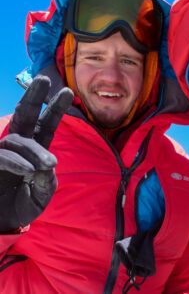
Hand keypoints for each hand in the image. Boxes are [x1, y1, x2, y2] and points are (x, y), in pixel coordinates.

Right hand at [0, 76, 72, 231]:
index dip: (55, 109)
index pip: (46, 125)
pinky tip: (28, 169)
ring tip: (48, 165)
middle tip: (44, 79)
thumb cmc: (24, 205)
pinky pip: (3, 157)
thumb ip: (46, 180)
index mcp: (36, 150)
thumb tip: (47, 164)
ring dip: (34, 151)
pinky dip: (16, 162)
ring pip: (18, 140)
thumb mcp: (42, 194)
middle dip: (35, 97)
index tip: (67, 91)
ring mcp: (3, 154)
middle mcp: (19, 147)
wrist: (3, 223)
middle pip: (26, 116)